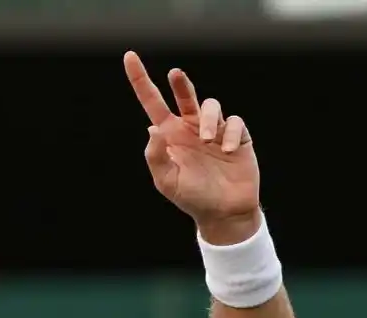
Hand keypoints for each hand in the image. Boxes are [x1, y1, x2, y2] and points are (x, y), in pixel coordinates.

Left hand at [124, 52, 259, 241]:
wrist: (222, 212)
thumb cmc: (192, 197)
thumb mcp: (167, 181)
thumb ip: (156, 156)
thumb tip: (151, 127)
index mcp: (170, 136)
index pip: (152, 103)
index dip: (140, 81)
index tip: (129, 57)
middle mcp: (190, 128)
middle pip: (184, 95)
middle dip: (179, 82)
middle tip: (174, 74)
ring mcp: (214, 131)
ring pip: (210, 106)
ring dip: (208, 120)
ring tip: (207, 140)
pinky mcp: (237, 137)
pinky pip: (234, 122)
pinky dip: (231, 133)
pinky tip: (228, 150)